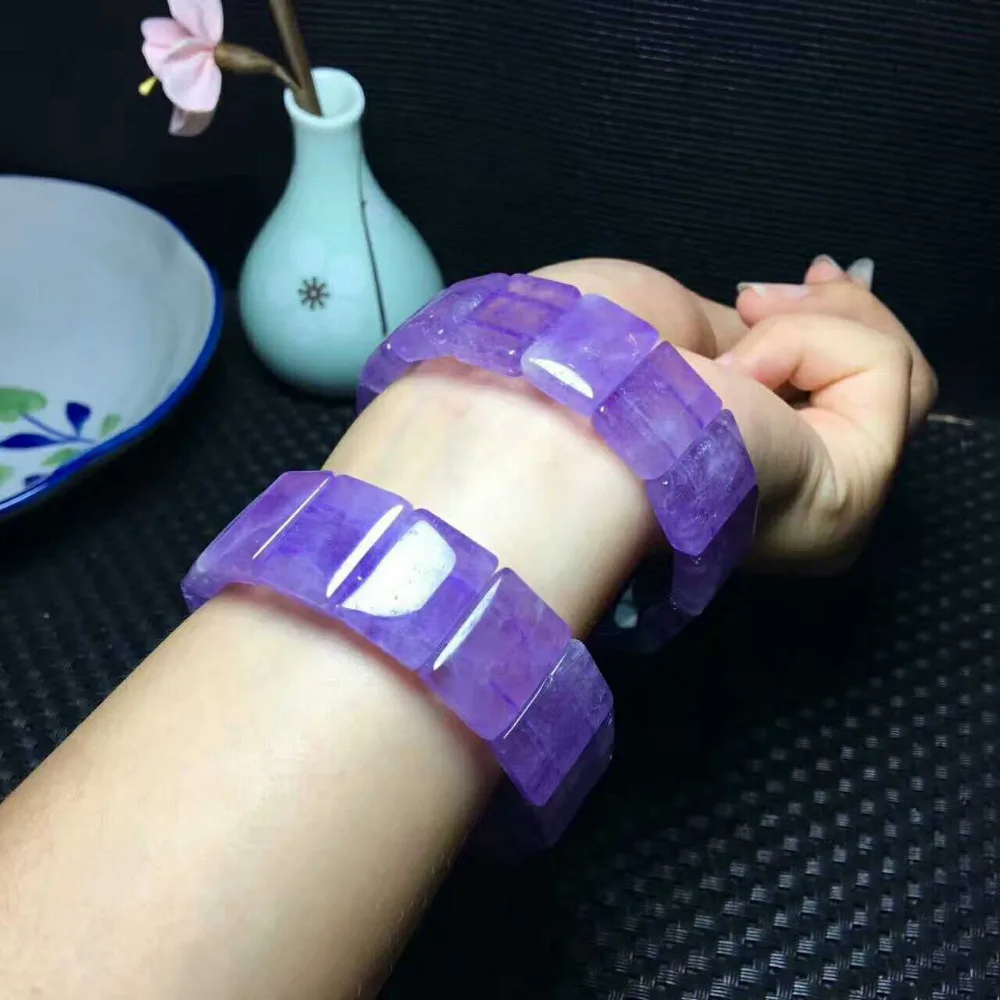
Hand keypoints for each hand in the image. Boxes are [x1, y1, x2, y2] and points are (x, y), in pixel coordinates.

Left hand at [534, 256, 936, 572]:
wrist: (558, 412)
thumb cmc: (584, 359)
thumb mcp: (677, 327)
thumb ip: (746, 343)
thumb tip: (780, 328)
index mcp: (738, 462)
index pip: (833, 397)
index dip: (835, 328)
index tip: (815, 276)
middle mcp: (784, 495)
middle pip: (882, 388)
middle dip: (849, 314)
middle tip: (791, 284)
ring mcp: (822, 503)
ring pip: (895, 375)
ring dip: (816, 326)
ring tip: (731, 351)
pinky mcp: (847, 494)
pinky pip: (883, 373)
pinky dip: (811, 342)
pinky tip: (740, 373)